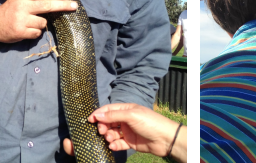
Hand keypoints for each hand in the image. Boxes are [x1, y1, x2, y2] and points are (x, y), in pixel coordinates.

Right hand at [0, 0, 76, 43]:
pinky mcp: (20, 32)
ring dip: (41, 23)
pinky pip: (37, 33)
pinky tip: (27, 30)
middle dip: (63, 5)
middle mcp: (21, 7)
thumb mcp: (18, 0)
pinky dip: (35, 32)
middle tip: (74, 5)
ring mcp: (21, 20)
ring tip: (31, 23)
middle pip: (46, 5)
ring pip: (43, 22)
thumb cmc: (9, 11)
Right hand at [62, 103, 181, 157]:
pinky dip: (114, 145)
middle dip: (103, 127)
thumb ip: (114, 115)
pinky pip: (118, 143)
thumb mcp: (131, 116)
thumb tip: (97, 114)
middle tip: (102, 132)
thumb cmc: (150, 123)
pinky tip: (114, 146)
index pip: (108, 109)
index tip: (90, 120)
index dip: (98, 114)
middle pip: (108, 122)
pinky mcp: (131, 142)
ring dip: (108, 136)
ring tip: (110, 139)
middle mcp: (127, 119)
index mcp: (127, 109)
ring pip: (112, 133)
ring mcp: (128, 131)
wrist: (165, 139)